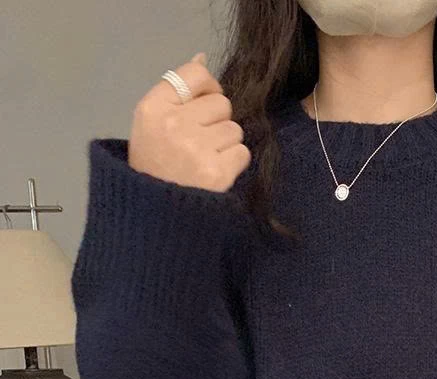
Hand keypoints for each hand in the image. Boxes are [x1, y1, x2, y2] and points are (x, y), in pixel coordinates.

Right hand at [129, 52, 250, 191]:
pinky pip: (242, 152)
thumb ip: (176, 92)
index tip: (203, 105)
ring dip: (226, 144)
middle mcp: (173, 124)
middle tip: (200, 144)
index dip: (208, 87)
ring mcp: (195, 148)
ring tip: (206, 160)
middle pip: (221, 103)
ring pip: (234, 129)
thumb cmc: (153, 168)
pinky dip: (234, 163)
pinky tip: (215, 173)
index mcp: (152, 109)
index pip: (196, 74)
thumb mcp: (150, 125)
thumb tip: (202, 58)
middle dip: (217, 121)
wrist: (156, 218)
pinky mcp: (216, 172)